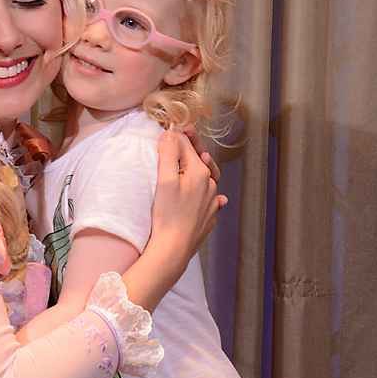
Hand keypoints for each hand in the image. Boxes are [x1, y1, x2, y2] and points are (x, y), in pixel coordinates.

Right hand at [149, 130, 227, 277]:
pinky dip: (207, 193)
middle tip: (184, 134)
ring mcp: (212, 202)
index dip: (176, 135)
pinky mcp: (209, 218)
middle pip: (199, 160)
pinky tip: (209, 197)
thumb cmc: (167, 215)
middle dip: (191, 148)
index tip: (168, 128)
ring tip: (200, 161)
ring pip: (207, 179)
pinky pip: (210, 200)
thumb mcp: (164, 180)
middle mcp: (211, 185)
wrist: (173, 249)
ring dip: (201, 169)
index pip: (186, 146)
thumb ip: (169, 154)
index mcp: (200, 172)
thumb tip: (172, 133)